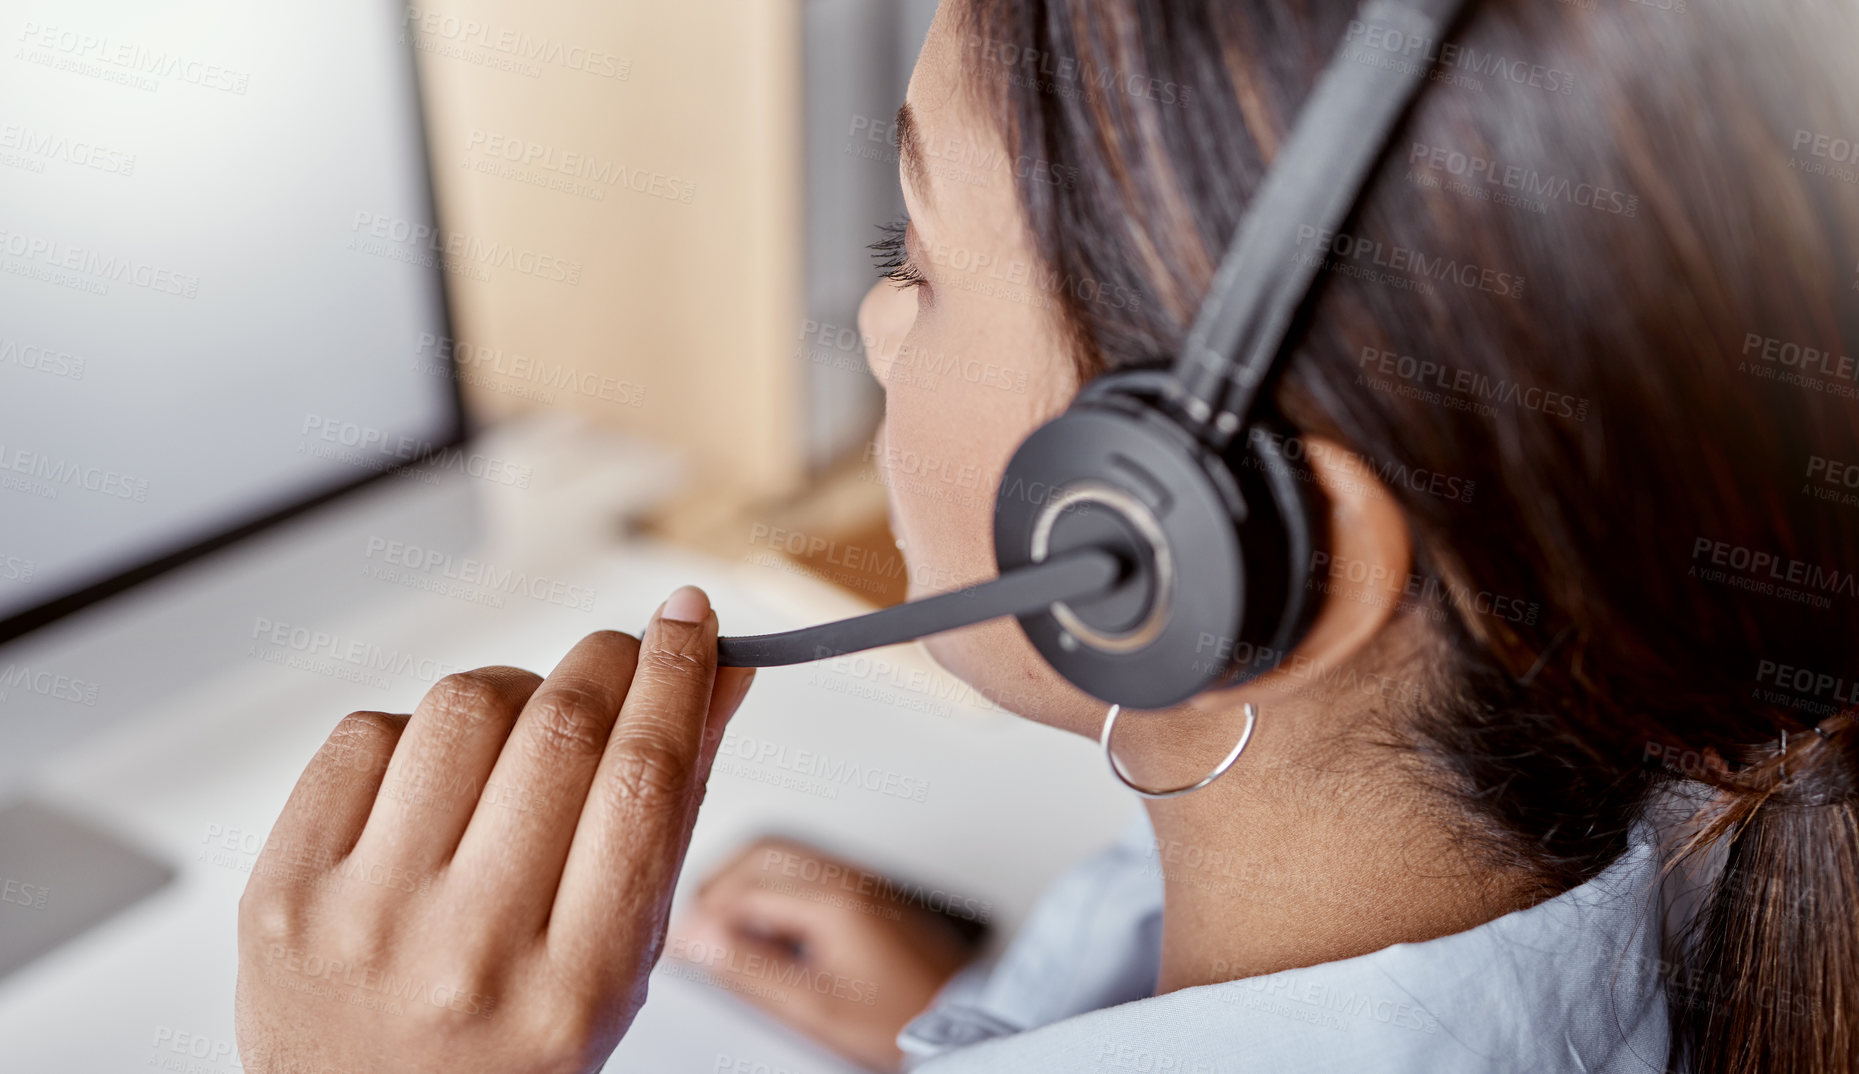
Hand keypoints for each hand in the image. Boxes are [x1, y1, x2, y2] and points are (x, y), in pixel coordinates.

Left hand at [235, 586, 754, 1073]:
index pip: (643, 779)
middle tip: (623, 656)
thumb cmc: (503, 1048)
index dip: (676, 675)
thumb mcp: (617, 965)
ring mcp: (363, 919)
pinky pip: (367, 733)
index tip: (689, 619)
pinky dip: (419, 732)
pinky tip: (439, 782)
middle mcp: (466, 953)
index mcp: (572, 987)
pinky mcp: (282, 890)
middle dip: (609, 662)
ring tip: (523, 734)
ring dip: (516, 689)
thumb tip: (715, 680)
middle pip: (563, 729)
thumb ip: (667, 822)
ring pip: (466, 708)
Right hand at [671, 837, 983, 1072]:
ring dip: (744, 879)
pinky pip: (807, 866)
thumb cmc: (899, 1017)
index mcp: (833, 900)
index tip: (681, 942)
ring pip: (784, 853)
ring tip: (722, 924)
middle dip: (719, 884)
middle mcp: (847, 877)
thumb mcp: (814, 1006)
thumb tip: (701, 941)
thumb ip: (752, 971)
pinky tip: (766, 922)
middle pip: (762, 852)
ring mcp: (859, 879)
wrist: (955, 1018)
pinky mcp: (866, 889)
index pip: (745, 888)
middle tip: (695, 926)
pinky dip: (773, 883)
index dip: (703, 915)